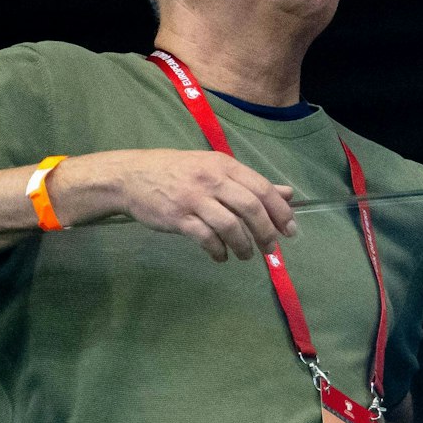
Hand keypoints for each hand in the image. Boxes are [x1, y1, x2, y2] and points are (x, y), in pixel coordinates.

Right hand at [53, 149, 296, 261]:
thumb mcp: (215, 169)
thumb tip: (288, 194)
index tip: (291, 231)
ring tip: (246, 255)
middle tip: (270, 248)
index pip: (262, 188)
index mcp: (224, 165)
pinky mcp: (177, 217)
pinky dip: (218, 251)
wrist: (131, 176)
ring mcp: (194, 198)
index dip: (281, 212)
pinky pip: (206, 238)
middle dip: (266, 232)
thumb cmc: (178, 173)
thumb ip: (250, 183)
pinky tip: (221, 257)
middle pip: (250, 207)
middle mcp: (212, 179)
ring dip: (243, 245)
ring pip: (230, 225)